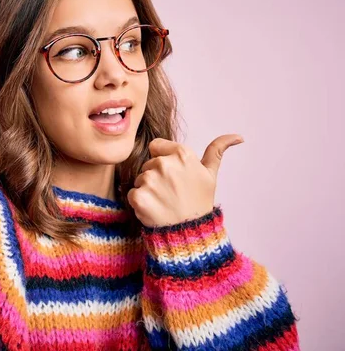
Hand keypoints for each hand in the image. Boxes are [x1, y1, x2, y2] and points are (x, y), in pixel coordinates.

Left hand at [127, 134, 243, 227]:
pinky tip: (154, 209)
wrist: (190, 233)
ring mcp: (150, 180)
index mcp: (182, 154)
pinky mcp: (138, 196)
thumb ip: (217, 150)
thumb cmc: (199, 202)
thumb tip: (238, 136)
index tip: (174, 175)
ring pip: (140, 179)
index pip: (156, 146)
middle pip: (148, 164)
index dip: (163, 159)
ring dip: (147, 189)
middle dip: (156, 176)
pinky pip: (132, 193)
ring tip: (164, 201)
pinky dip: (139, 202)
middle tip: (171, 192)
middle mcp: (164, 164)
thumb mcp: (210, 174)